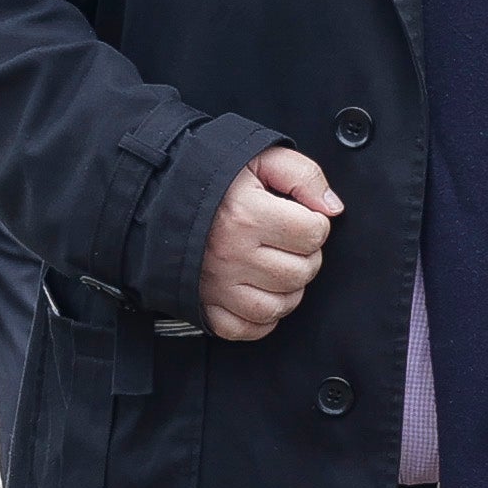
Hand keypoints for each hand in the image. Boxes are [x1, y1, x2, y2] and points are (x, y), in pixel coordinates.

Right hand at [197, 144, 340, 342]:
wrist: (155, 195)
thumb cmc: (209, 176)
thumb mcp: (258, 158)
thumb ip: (303, 175)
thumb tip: (332, 208)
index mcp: (246, 214)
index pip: (312, 233)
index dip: (315, 224)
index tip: (300, 217)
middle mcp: (231, 254)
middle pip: (300, 272)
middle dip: (306, 257)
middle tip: (289, 242)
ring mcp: (216, 284)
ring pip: (278, 306)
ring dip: (288, 289)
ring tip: (277, 266)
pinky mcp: (205, 306)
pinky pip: (247, 329)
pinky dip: (262, 318)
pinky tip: (260, 292)